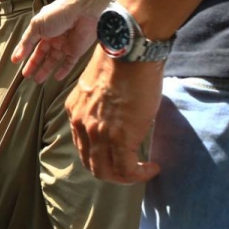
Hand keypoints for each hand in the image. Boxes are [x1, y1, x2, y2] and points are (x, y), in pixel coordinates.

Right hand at [11, 0, 102, 81]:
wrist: (82, 11)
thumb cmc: (59, 13)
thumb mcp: (37, 26)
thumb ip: (27, 41)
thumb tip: (17, 55)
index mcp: (43, 29)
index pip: (31, 43)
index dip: (23, 52)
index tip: (16, 61)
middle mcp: (54, 37)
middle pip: (41, 54)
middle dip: (34, 64)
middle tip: (26, 75)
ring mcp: (65, 44)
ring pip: (53, 60)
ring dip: (45, 70)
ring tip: (37, 80)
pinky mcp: (76, 50)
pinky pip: (69, 63)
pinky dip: (63, 71)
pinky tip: (57, 77)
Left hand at [66, 48, 162, 183]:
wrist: (130, 51)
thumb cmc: (122, 61)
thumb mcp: (101, 87)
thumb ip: (103, 106)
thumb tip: (121, 116)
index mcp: (76, 111)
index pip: (83, 146)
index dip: (101, 156)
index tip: (118, 154)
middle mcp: (82, 124)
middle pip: (92, 164)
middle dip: (112, 172)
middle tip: (131, 169)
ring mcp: (98, 133)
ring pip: (106, 171)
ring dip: (126, 177)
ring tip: (142, 171)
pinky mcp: (119, 138)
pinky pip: (126, 169)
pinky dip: (139, 174)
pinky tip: (152, 168)